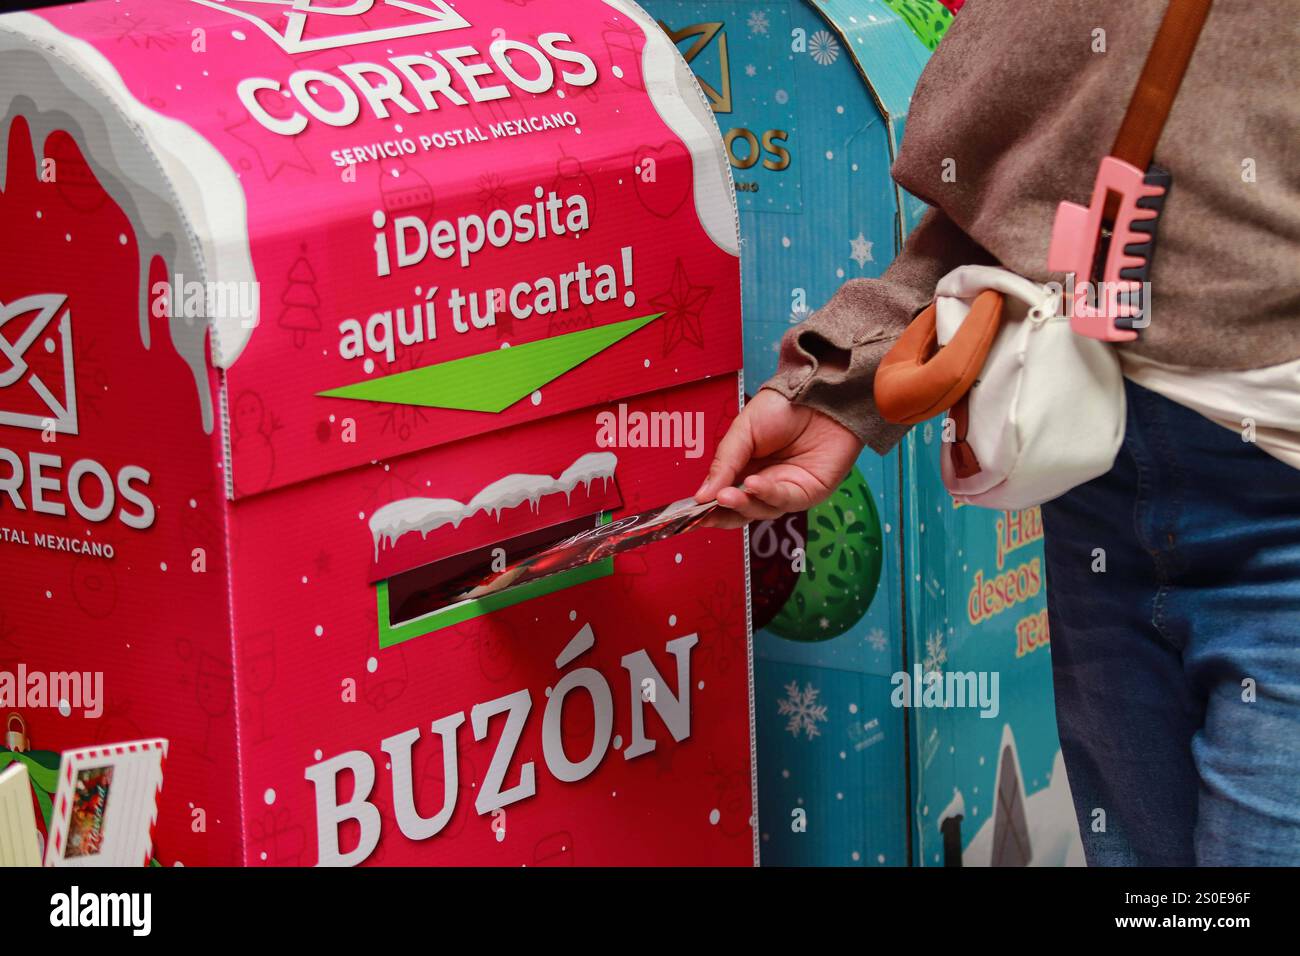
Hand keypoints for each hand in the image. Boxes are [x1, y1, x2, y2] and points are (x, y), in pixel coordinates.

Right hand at [696, 389, 863, 528]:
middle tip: (704, 512)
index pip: (722, 496)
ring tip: (726, 495)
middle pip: (740, 511)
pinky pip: (784, 500)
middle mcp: (764, 484)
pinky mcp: (809, 494)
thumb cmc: (783, 406)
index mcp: (744, 469)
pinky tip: (754, 484)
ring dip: (742, 505)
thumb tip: (701, 496)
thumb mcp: (743, 430)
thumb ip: (724, 462)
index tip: (689, 514)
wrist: (820, 392)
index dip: (706, 507)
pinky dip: (767, 494)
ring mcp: (786, 491)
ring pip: (760, 511)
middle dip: (721, 514)